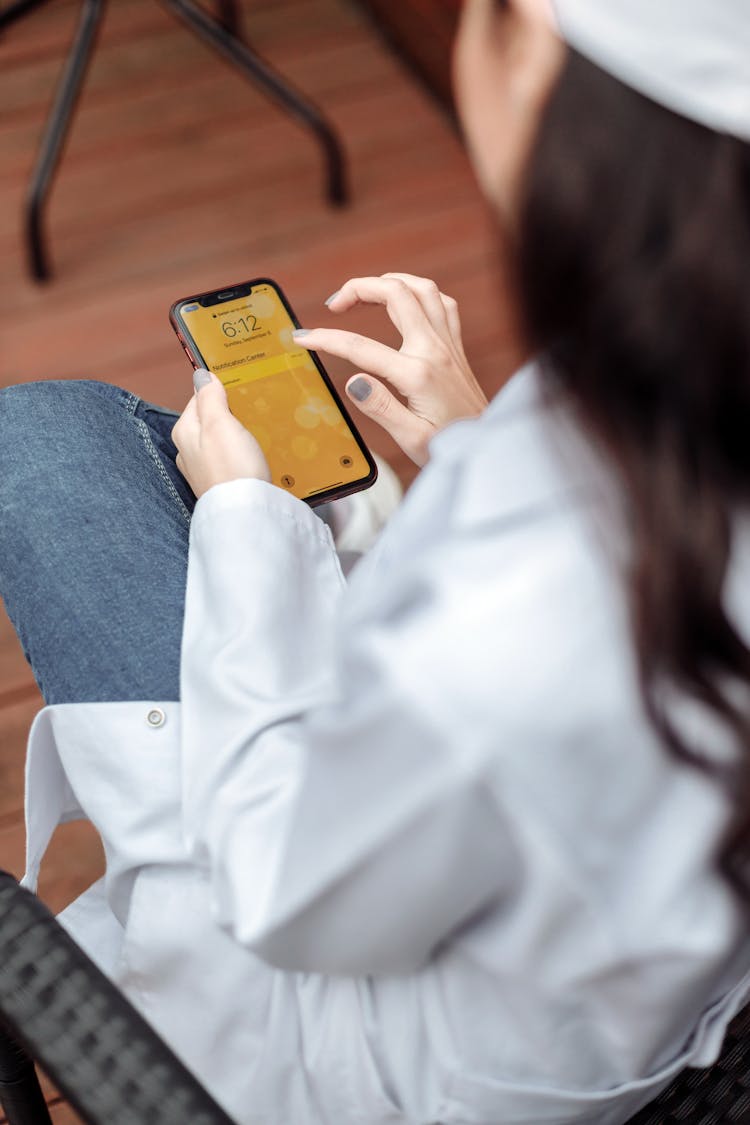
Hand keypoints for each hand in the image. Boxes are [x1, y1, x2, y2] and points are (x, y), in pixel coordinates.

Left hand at [172, 369, 270, 499]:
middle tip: (249, 410)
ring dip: (234, 435)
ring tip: (253, 433)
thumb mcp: (220, 423)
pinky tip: (252, 457)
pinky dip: (239, 455)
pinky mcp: (219, 485)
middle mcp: (187, 452)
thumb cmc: (232, 466)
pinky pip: (228, 461)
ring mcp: (202, 471)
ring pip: (218, 442)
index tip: (238, 388)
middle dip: (227, 414)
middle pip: (208, 422)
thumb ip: (210, 397)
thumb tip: (201, 375)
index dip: (218, 391)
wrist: (245, 512)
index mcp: (184, 432)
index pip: (198, 399)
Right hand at [293, 274, 487, 465]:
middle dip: (358, 288)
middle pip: (395, 293)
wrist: (488, 447)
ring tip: (364, 293)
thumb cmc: (449, 447)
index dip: (326, 338)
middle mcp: (435, 350)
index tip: (303, 338)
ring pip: (421, 288)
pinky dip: (418, 293)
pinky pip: (441, 302)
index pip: (361, 347)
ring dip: (389, 281)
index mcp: (417, 374)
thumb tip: (353, 381)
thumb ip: (381, 407)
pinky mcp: (456, 346)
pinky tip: (404, 302)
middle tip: (334, 306)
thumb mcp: (412, 439)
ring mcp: (448, 344)